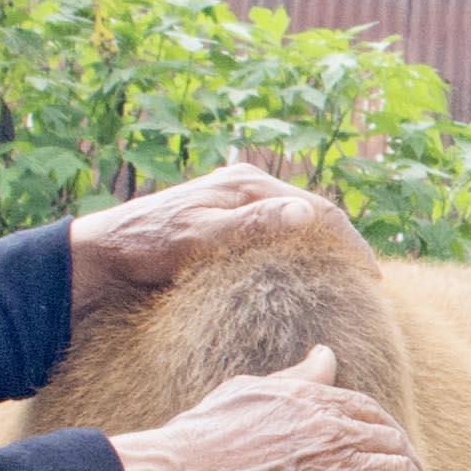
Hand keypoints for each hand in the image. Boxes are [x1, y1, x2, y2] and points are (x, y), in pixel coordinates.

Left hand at [70, 162, 353, 306]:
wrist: (100, 256)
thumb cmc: (144, 246)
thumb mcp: (197, 236)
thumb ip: (250, 225)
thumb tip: (306, 213)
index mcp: (246, 185)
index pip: (317, 210)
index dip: (348, 243)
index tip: (371, 278)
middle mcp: (245, 190)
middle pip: (311, 215)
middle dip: (341, 246)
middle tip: (368, 286)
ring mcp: (235, 207)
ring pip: (294, 228)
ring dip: (320, 252)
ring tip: (344, 286)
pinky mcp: (224, 227)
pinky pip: (273, 239)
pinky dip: (295, 257)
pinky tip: (302, 281)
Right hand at [112, 344, 431, 470]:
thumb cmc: (201, 438)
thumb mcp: (249, 391)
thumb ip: (295, 378)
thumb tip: (325, 355)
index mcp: (312, 401)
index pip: (369, 411)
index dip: (385, 427)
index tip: (390, 441)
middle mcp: (331, 431)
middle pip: (388, 439)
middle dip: (404, 453)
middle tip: (411, 470)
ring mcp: (334, 469)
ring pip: (395, 466)